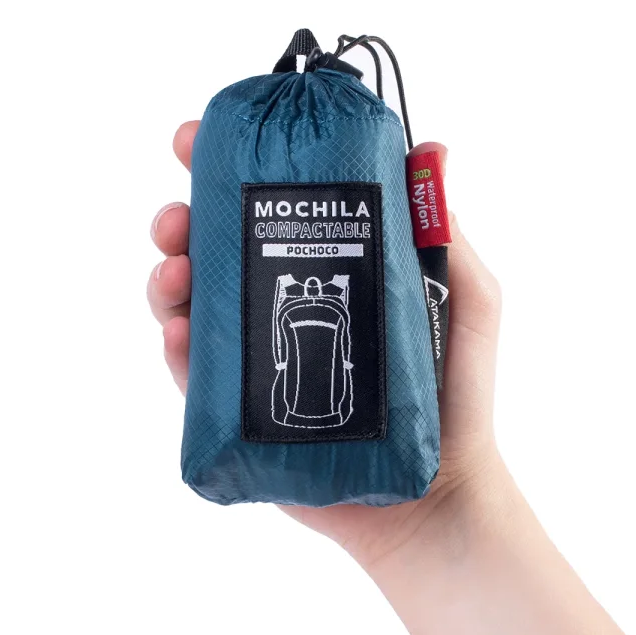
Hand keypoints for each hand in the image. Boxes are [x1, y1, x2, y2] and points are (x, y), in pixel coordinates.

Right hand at [148, 120, 511, 577]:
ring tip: (173, 269)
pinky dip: (177, 347)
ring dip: (168, 275)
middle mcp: (289, 308)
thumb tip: (432, 148)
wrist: (440, 495)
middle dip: (183, 216)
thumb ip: (447, 234)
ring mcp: (262, 359)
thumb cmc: (460, 399)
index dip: (230, 167)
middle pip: (218, 248)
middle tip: (176, 210)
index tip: (201, 139)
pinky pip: (194, 376)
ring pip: (193, 304)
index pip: (275, 206)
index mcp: (333, 270)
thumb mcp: (468, 300)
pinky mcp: (245, 414)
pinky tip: (179, 330)